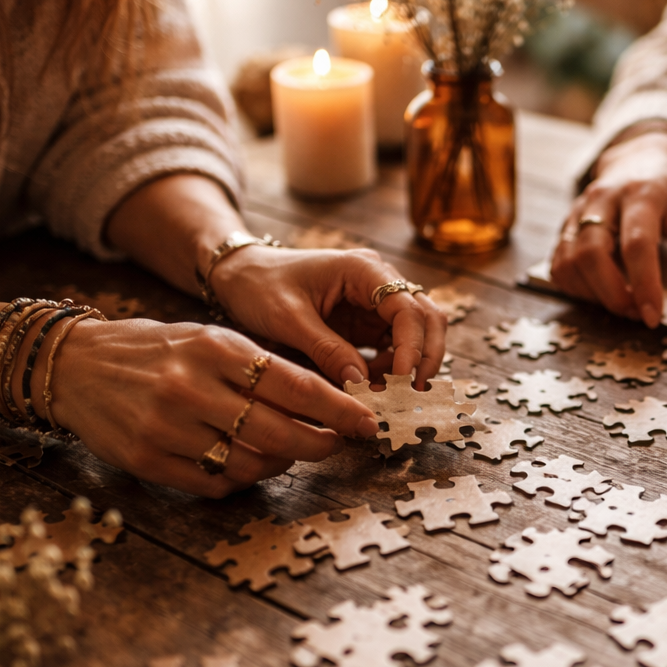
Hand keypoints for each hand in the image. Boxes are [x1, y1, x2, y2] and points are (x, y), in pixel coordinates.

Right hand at [48, 318, 380, 496]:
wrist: (76, 365)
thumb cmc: (158, 349)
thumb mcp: (210, 338)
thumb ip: (261, 367)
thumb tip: (326, 399)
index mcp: (215, 349)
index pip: (295, 385)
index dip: (338, 408)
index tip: (365, 421)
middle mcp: (192, 388)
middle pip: (279, 432)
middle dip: (320, 444)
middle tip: (338, 444)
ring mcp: (167, 429)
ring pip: (251, 463)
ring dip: (282, 462)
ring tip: (289, 450)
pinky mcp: (147, 461)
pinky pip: (216, 483)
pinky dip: (242, 478)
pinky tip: (247, 462)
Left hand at [211, 246, 447, 388]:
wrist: (239, 275)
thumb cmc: (259, 285)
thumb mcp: (288, 318)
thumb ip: (326, 350)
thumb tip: (360, 384)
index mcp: (363, 270)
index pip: (407, 307)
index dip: (411, 346)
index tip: (400, 380)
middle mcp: (378, 282)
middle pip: (426, 318)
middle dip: (425, 357)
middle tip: (412, 393)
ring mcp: (374, 303)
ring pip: (416, 334)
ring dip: (409, 366)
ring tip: (386, 396)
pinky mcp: (365, 322)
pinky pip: (392, 347)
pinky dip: (390, 370)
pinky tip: (373, 389)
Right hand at [550, 130, 666, 326]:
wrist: (637, 158)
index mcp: (641, 194)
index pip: (636, 244)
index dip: (644, 284)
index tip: (652, 315)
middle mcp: (603, 200)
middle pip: (592, 254)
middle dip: (612, 294)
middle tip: (635, 313)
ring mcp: (578, 212)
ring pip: (570, 262)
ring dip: (593, 294)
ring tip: (621, 303)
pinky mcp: (565, 226)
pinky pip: (558, 264)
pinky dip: (575, 287)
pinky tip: (598, 291)